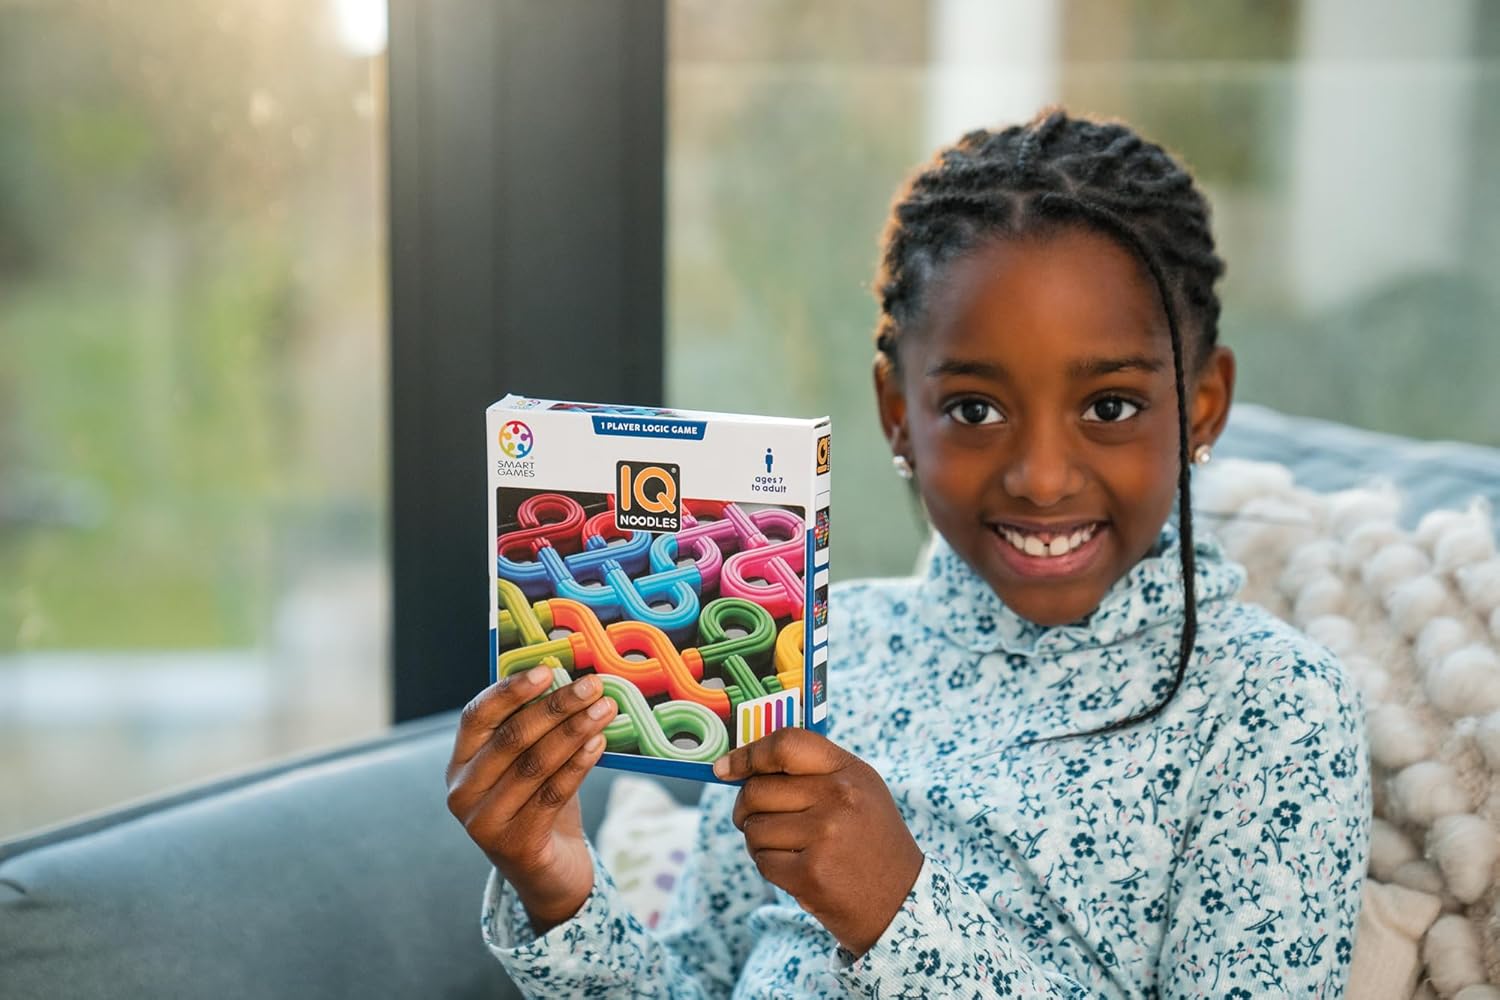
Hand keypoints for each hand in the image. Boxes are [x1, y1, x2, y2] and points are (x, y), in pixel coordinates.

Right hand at [445, 665, 618, 933]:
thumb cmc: (540, 805)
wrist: (549, 873)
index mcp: (460, 763)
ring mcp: (483, 822)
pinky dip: (579, 764)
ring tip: (605, 709)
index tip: (547, 669)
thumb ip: (537, 729)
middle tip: (592, 685)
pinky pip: (552, 794)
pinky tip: (599, 743)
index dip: (510, 690)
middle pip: (511, 738)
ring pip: (535, 765)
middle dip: (555, 707)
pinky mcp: (514, 844)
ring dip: (574, 731)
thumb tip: (570, 679)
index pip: (476, 716)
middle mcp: (462, 792)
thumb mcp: (530, 764)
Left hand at [713, 728, 923, 956]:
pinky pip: (762, 860)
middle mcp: (840, 798)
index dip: (748, 754)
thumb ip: (811, 771)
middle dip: (746, 808)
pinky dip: (770, 866)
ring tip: (788, 848)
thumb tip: (742, 764)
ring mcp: (826, 836)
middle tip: (757, 819)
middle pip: (757, 790)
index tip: (726, 767)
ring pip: (754, 828)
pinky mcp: (811, 874)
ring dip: (759, 841)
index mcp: (850, 771)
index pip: (786, 744)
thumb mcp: (857, 792)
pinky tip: (796, 869)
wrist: (902, 902)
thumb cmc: (869, 841)